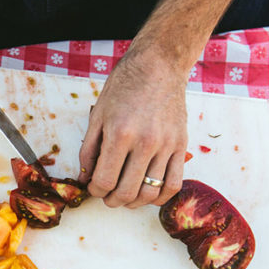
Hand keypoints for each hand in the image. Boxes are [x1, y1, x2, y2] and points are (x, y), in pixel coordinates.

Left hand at [78, 49, 187, 207]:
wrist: (158, 66)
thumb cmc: (124, 87)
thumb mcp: (98, 115)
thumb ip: (89, 150)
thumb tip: (86, 178)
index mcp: (120, 134)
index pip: (105, 181)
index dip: (95, 191)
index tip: (93, 189)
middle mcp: (145, 143)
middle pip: (127, 192)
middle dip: (112, 201)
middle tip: (107, 197)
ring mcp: (166, 146)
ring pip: (150, 193)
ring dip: (134, 203)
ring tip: (126, 197)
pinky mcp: (181, 146)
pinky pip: (174, 184)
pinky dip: (160, 197)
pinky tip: (149, 194)